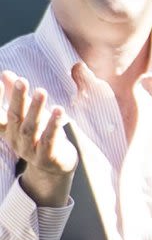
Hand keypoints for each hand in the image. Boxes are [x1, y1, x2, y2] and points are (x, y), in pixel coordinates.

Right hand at [0, 72, 76, 206]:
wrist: (54, 166)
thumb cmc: (39, 134)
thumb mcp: (27, 115)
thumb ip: (16, 95)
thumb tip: (6, 73)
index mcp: (8, 130)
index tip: (1, 80)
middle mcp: (15, 140)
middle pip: (15, 118)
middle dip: (17, 99)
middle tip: (22, 81)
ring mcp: (30, 150)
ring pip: (30, 129)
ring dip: (35, 110)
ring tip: (41, 91)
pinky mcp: (47, 157)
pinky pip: (49, 141)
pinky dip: (53, 126)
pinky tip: (59, 110)